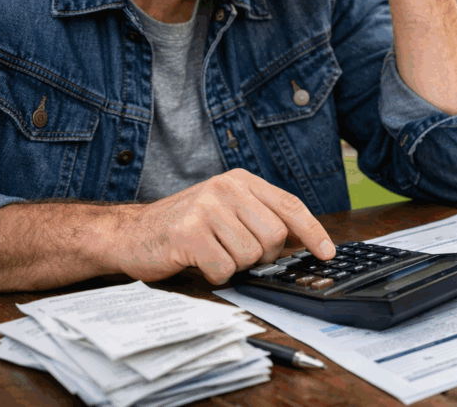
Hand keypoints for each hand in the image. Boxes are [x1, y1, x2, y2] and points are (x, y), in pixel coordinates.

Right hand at [111, 169, 334, 284]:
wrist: (129, 233)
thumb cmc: (183, 227)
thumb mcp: (226, 210)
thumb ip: (261, 218)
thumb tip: (304, 240)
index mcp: (241, 180)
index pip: (290, 205)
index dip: (313, 231)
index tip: (328, 253)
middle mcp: (226, 188)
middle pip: (275, 236)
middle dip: (261, 256)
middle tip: (237, 253)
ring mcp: (207, 208)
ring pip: (250, 255)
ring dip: (235, 266)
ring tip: (212, 253)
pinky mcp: (189, 233)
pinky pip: (225, 269)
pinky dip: (215, 275)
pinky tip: (198, 262)